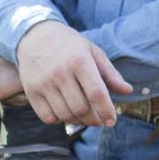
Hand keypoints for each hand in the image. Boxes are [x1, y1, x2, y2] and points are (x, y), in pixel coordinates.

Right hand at [16, 20, 132, 126]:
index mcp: (80, 61)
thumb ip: (110, 72)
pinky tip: (65, 114)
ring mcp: (43, 84)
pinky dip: (59, 120)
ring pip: (64, 115)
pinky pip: (47, 117)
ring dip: (77, 121)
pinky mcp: (31, 92)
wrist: (35, 38)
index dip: (106, 110)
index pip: (96, 93)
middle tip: (99, 121)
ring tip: (84, 117)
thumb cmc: (69, 46)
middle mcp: (60, 73)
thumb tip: (127, 90)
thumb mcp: (92, 52)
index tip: (112, 121)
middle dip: (93, 119)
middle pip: (80, 108)